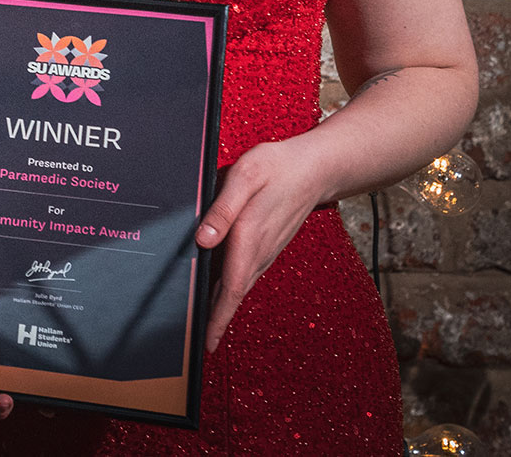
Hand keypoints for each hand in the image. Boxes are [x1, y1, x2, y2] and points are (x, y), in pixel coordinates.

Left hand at [196, 138, 323, 351]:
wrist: (314, 168)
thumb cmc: (276, 168)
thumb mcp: (244, 178)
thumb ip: (223, 209)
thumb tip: (203, 239)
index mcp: (249, 239)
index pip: (230, 289)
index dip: (217, 318)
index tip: (207, 344)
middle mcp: (259, 252)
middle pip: (232, 294)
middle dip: (215, 319)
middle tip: (195, 342)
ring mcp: (265, 250)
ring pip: (238, 284)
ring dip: (221, 305)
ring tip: (200, 322)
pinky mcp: (266, 244)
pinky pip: (244, 272)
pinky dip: (228, 287)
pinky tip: (215, 288)